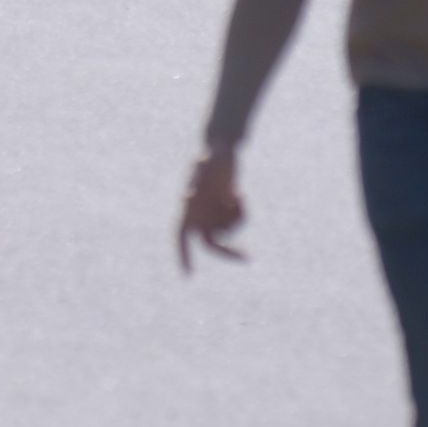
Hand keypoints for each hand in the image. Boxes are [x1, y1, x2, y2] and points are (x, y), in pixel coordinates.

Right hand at [176, 150, 246, 271]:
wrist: (224, 152)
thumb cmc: (209, 156)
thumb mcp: (202, 165)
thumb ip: (194, 180)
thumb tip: (186, 198)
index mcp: (188, 210)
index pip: (181, 238)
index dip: (183, 255)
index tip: (188, 274)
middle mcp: (199, 217)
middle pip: (211, 245)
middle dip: (227, 252)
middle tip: (247, 257)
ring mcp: (214, 216)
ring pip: (228, 231)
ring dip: (237, 219)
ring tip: (238, 197)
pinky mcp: (227, 212)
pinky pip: (238, 222)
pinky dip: (242, 211)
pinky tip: (240, 195)